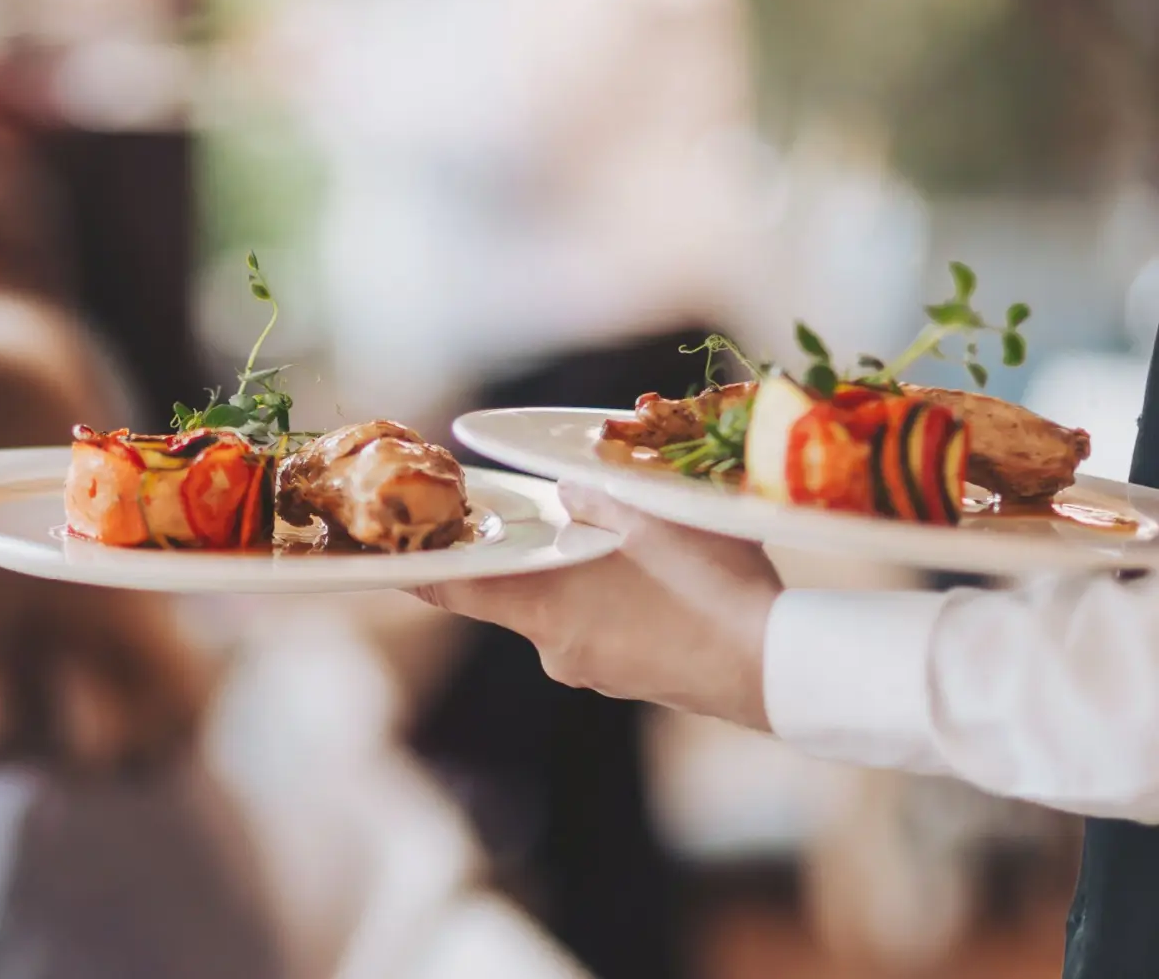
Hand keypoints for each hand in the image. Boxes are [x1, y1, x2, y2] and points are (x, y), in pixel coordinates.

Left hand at [415, 481, 781, 730]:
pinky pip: (609, 633)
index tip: (398, 554)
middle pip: (520, 595)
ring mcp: (597, 673)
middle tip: (558, 516)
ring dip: (588, 578)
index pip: (456, 590)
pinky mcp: (635, 682)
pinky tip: (667, 583)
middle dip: (537, 556)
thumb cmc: (708, 585)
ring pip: (570, 613)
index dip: (422, 569)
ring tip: (638, 545)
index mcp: (544, 608)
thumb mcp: (651, 517)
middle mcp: (556, 650)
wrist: (780, 670)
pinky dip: (621, 605)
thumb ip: (596, 499)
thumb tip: (566, 494)